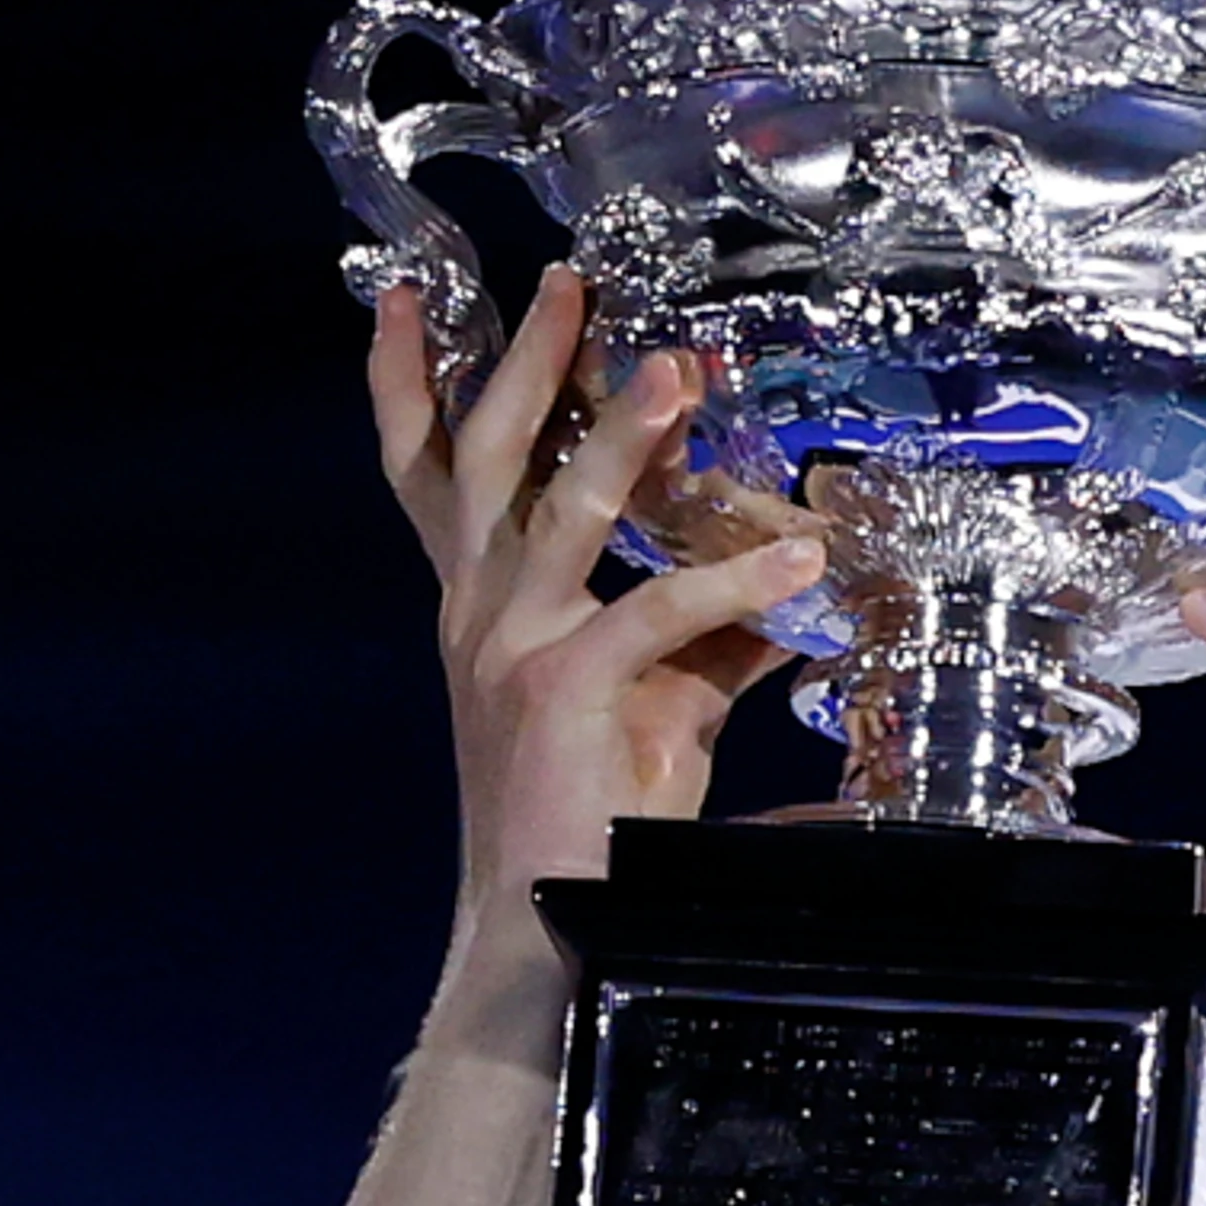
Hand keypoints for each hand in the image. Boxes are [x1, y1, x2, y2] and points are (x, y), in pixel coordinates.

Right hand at [369, 269, 825, 948]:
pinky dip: (735, 582)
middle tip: (566, 282)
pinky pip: (655, 613)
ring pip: (560, 509)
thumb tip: (784, 576)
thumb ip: (709, 628)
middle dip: (524, 360)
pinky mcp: (563, 692)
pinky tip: (799, 563)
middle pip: (485, 457)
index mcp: (479, 604)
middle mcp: (478, 612)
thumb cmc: (595, 809)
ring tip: (674, 371)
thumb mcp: (658, 695)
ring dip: (622, 436)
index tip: (406, 298)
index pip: (427, 473)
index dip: (410, 383)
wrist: (549, 923)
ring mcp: (511, 647)